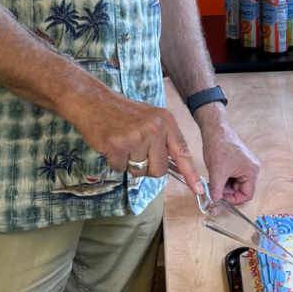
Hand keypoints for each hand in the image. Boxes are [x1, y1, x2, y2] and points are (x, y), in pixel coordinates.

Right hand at [57, 83, 203, 196]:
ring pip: (140, 171)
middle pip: (159, 170)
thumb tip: (176, 166)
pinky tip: (112, 145)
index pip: (182, 152)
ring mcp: (137, 136)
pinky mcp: (118, 145)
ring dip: (129, 163)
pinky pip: (121, 169)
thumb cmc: (122, 113)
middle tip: (135, 151)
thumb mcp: (150, 118)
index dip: (191, 173)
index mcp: (166, 121)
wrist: (93, 101)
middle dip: (147, 168)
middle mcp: (154, 128)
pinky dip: (115, 161)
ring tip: (122, 144)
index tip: (199, 190)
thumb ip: (163, 139)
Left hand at [198, 105, 259, 203]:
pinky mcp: (238, 161)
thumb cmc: (218, 147)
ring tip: (213, 181)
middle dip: (227, 192)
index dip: (232, 200)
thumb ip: (216, 193)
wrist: (214, 129)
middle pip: (242, 190)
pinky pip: (233, 176)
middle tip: (214, 190)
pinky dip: (224, 178)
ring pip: (236, 183)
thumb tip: (213, 208)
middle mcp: (252, 168)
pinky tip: (215, 175)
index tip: (219, 199)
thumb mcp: (216, 173)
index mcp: (252, 171)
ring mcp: (245, 164)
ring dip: (224, 185)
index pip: (247, 195)